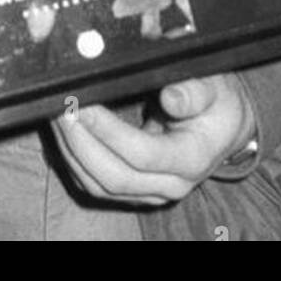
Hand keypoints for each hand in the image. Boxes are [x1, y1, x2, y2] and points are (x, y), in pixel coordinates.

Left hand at [52, 73, 255, 205]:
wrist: (224, 129)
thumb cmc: (216, 102)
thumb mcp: (214, 87)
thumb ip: (194, 91)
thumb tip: (171, 96)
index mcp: (192, 159)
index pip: (142, 154)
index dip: (108, 132)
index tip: (84, 105)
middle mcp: (171, 185)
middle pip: (114, 177)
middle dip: (80, 142)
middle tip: (61, 107)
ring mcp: (151, 193)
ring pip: (99, 185)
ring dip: (71, 151)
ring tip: (56, 115)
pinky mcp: (134, 191)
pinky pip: (95, 184)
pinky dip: (74, 160)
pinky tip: (64, 133)